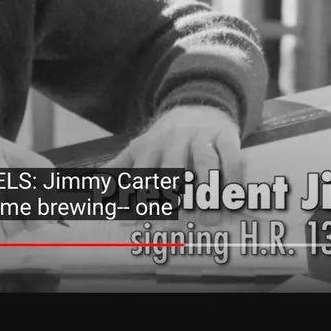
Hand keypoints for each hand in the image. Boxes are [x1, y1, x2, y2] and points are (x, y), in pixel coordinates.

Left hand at [107, 105, 242, 223]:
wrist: (198, 105)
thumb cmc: (166, 138)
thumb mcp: (140, 148)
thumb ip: (119, 168)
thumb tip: (95, 192)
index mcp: (150, 147)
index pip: (142, 175)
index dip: (137, 199)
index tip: (136, 223)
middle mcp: (174, 142)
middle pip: (173, 170)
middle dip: (173, 197)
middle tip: (177, 225)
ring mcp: (201, 138)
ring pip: (204, 163)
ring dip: (206, 190)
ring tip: (209, 219)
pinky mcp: (225, 135)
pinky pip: (230, 154)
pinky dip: (233, 175)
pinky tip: (235, 194)